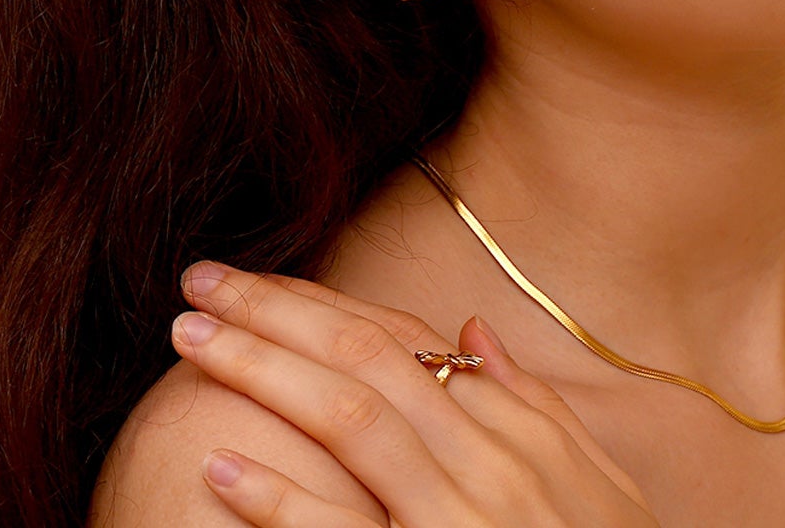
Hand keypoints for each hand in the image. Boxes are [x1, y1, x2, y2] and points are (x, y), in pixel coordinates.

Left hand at [169, 261, 657, 526]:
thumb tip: (471, 328)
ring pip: (349, 419)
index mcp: (518, 433)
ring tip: (189, 340)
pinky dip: (278, 498)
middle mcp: (490, 463)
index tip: (257, 283)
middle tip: (199, 281)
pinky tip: (219, 467)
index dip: (326, 305)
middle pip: (369, 360)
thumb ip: (533, 406)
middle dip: (276, 314)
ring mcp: (458, 518)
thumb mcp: (595, 480)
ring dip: (261, 370)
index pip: (408, 343)